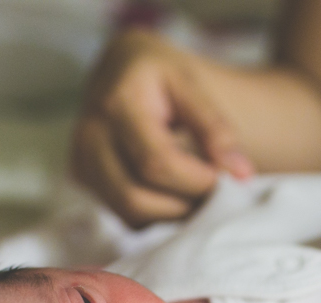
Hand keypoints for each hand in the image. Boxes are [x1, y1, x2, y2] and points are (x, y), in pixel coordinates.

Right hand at [71, 30, 252, 227]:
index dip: (196, 181)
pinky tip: (174, 195)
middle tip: (213, 194)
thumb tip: (240, 174)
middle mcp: (89, 135)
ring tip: (196, 194)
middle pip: (134, 197)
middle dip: (182, 205)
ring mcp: (80, 161)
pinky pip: (121, 214)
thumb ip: (216, 128)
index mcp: (118, 103)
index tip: (224, 179)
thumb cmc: (160, 76)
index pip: (156, 162)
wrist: (120, 70)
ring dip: (169, 215)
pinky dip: (154, 215)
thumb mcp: (192, 85)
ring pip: (126, 213)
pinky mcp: (83, 179)